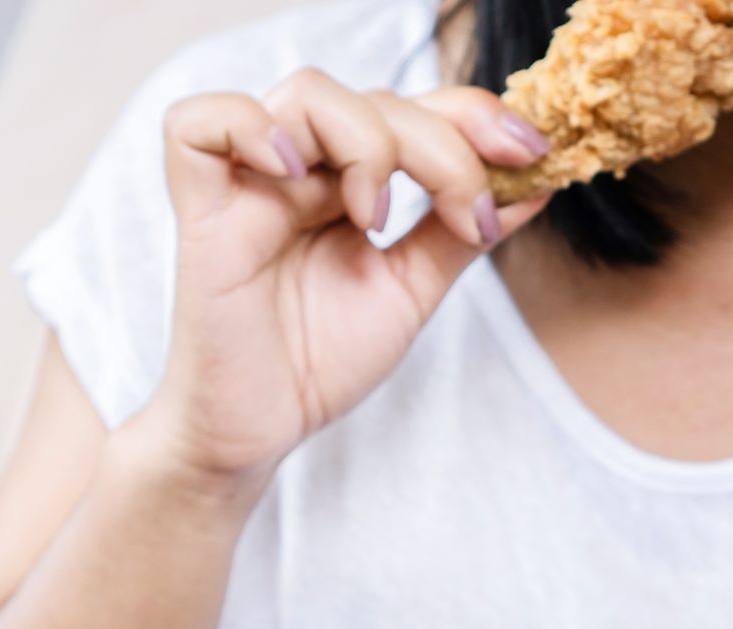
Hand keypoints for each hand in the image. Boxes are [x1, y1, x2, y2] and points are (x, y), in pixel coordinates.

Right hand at [143, 71, 551, 486]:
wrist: (261, 430)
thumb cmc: (321, 361)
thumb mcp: (411, 289)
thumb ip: (459, 233)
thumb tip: (535, 184)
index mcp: (350, 180)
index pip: (414, 109)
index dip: (474, 115)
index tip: (532, 152)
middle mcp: (303, 169)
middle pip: (374, 98)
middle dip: (443, 145)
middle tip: (469, 212)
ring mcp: (250, 183)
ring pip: (306, 93)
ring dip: (367, 140)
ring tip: (376, 217)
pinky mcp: (201, 211)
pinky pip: (197, 125)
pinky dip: (251, 129)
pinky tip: (297, 174)